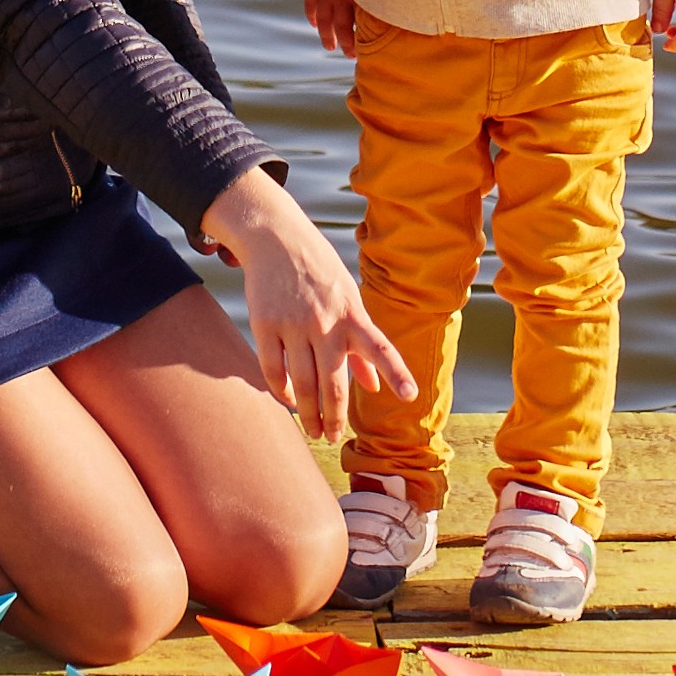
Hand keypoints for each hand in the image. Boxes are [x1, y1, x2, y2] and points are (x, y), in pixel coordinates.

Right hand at [196, 170, 416, 440]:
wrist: (277, 237)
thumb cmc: (320, 273)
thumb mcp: (349, 300)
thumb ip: (360, 347)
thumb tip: (373, 388)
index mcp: (353, 314)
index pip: (380, 348)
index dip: (396, 373)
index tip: (409, 396)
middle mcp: (326, 322)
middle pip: (332, 383)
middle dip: (334, 417)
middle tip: (331, 437)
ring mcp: (294, 324)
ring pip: (302, 383)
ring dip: (308, 413)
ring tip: (312, 429)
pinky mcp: (265, 324)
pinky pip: (273, 369)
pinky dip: (281, 391)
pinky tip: (288, 400)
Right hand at [302, 0, 362, 55]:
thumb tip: (396, 3)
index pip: (362, 23)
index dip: (364, 37)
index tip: (368, 49)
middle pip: (342, 27)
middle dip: (346, 43)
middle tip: (350, 55)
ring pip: (324, 21)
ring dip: (326, 36)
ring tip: (330, 47)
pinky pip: (310, 5)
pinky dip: (311, 16)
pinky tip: (314, 24)